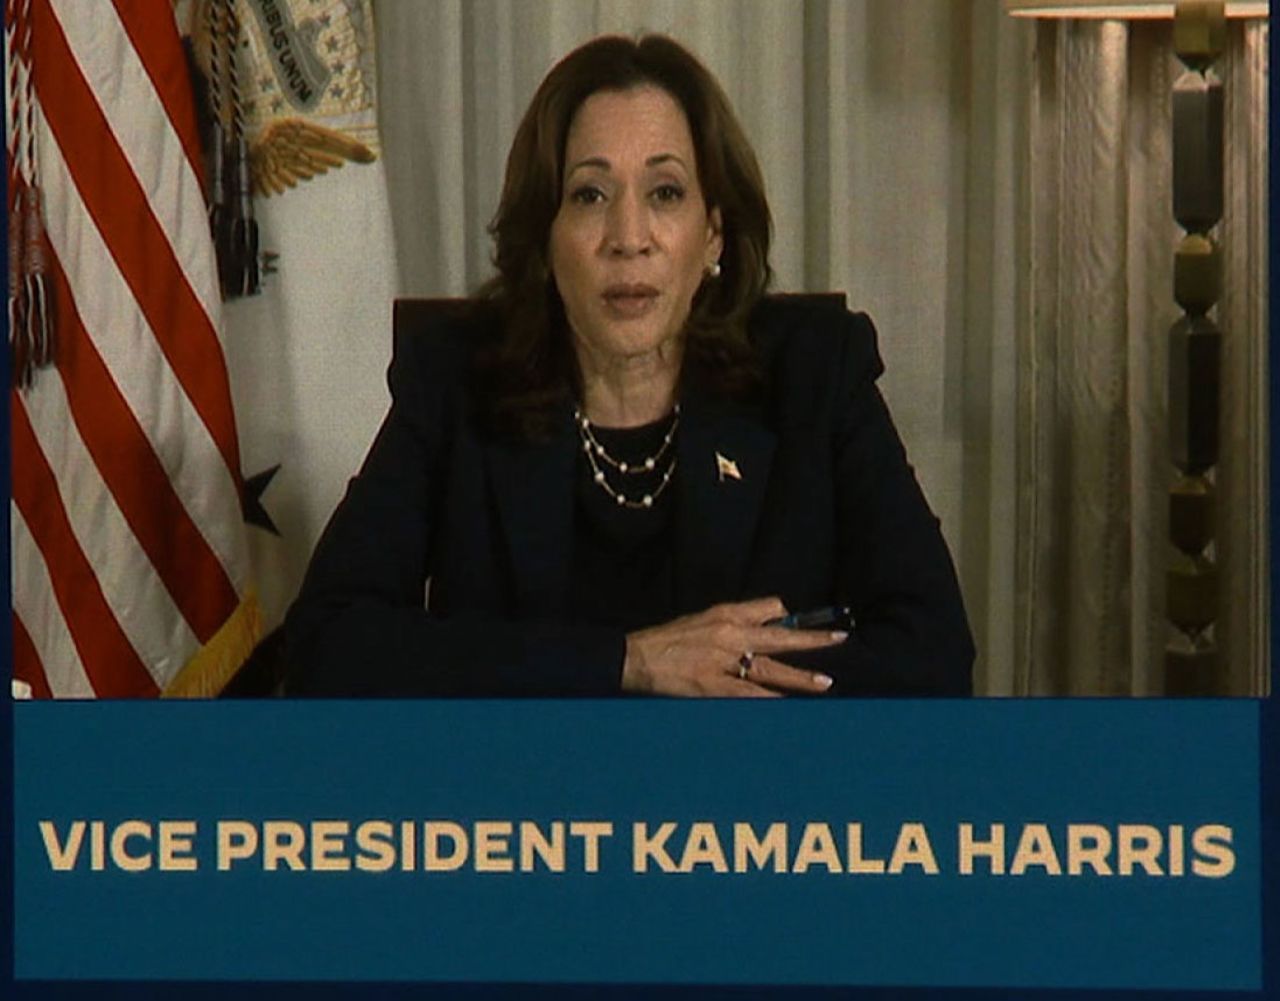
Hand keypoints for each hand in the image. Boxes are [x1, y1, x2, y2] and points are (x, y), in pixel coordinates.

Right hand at [622, 597, 843, 697]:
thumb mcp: (702, 619)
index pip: (769, 608)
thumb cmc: (667, 640)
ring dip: (800, 677)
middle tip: (840, 639)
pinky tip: (788, 704)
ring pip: (770, 668)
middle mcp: (729, 634)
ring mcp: (722, 662)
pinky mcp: (713, 687)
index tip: (799, 627)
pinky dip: (770, 699)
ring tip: (825, 683)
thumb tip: (760, 626)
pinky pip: (750, 694)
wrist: (635, 658)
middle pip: (779, 636)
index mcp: (726, 614)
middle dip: (812, 640)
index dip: (786, 618)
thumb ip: (732, 622)